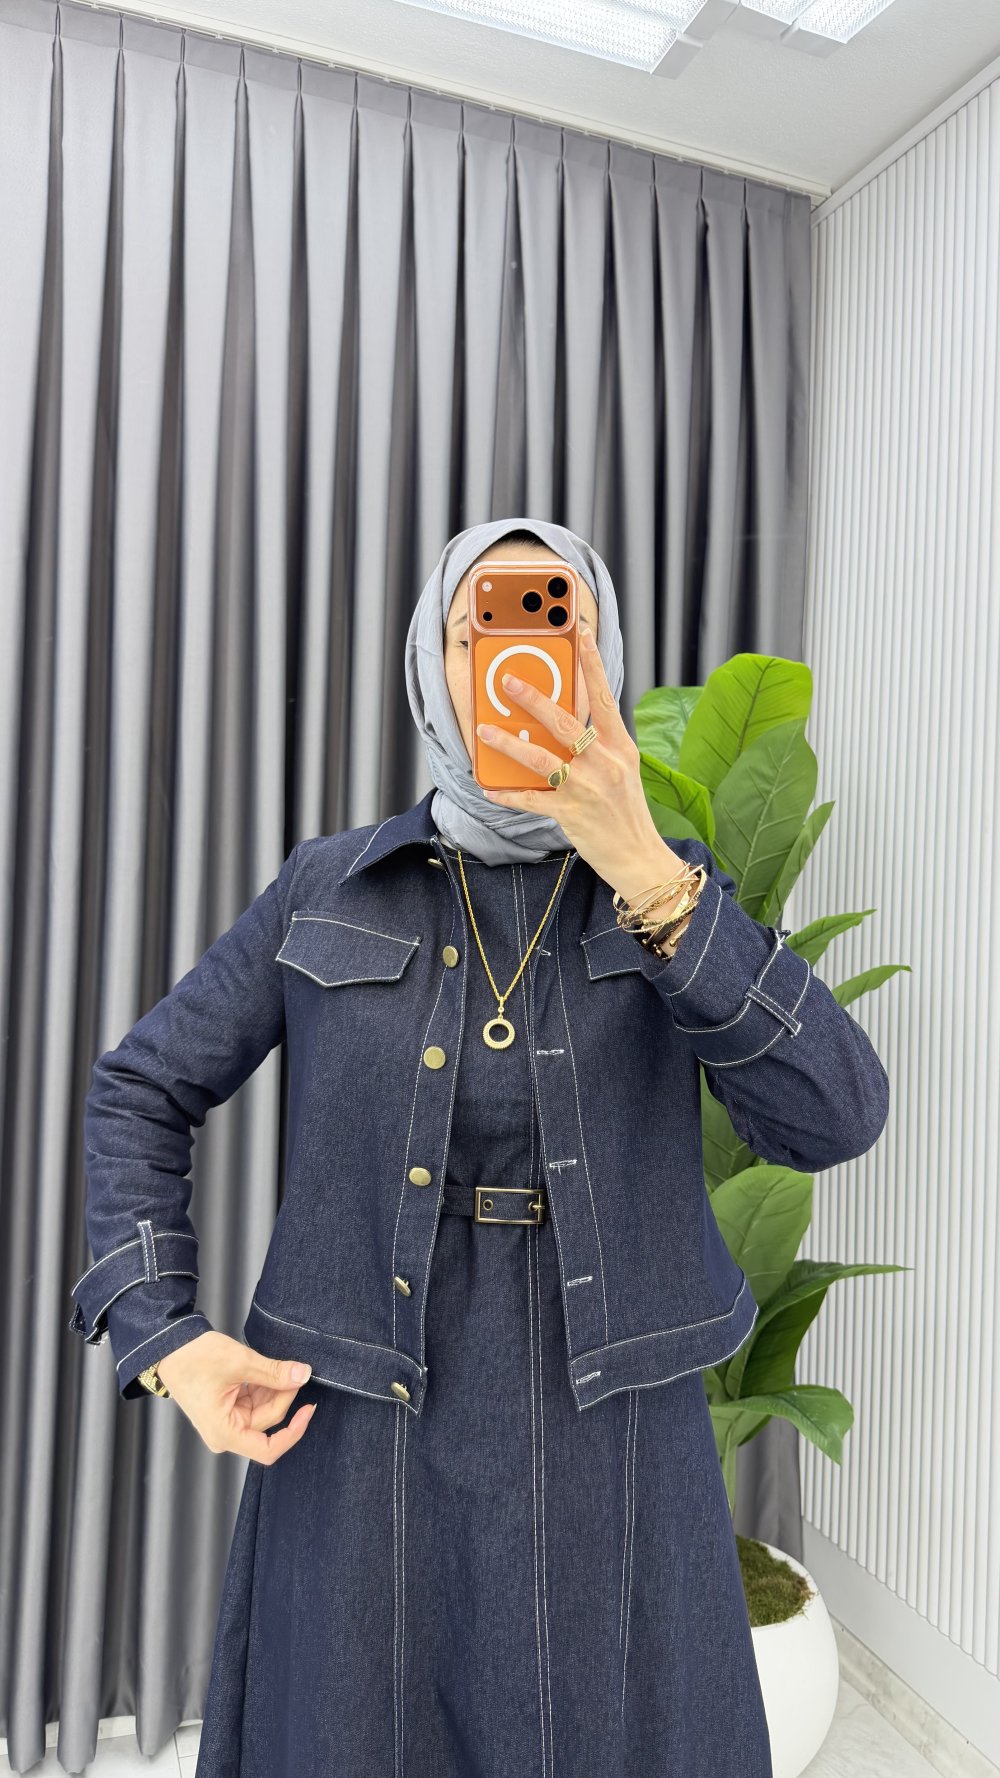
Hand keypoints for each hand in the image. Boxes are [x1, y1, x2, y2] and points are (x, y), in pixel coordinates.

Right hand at [155, 1330, 316, 1461]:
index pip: (268, 1450)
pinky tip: (265, 1371)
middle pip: (269, 1422)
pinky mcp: (229, 1410)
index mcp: (224, 1432)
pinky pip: (256, 1403)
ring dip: (274, 1389)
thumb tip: (303, 1375)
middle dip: (284, 1396)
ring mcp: (227, 1422)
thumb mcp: (240, 1362)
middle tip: (294, 1370)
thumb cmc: (193, 1358)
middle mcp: (225, 1433)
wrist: (171, 1347)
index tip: (308, 1410)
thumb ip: (274, 1373)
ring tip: (275, 1366)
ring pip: (265, 1411)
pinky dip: (265, 1387)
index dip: (293, 1432)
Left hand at [476, 622, 674, 900]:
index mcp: (620, 747)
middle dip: (532, 699)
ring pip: (540, 758)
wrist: (640, 857)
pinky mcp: (570, 814)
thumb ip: (599, 746)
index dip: (592, 665)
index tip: (581, 634)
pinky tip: (490, 788)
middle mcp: (605, 763)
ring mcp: (587, 788)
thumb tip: (563, 723)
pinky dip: (508, 794)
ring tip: (485, 731)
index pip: (604, 698)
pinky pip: (531, 800)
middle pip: (564, 722)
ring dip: (508, 744)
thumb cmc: (627, 812)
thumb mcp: (623, 770)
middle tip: (507, 682)